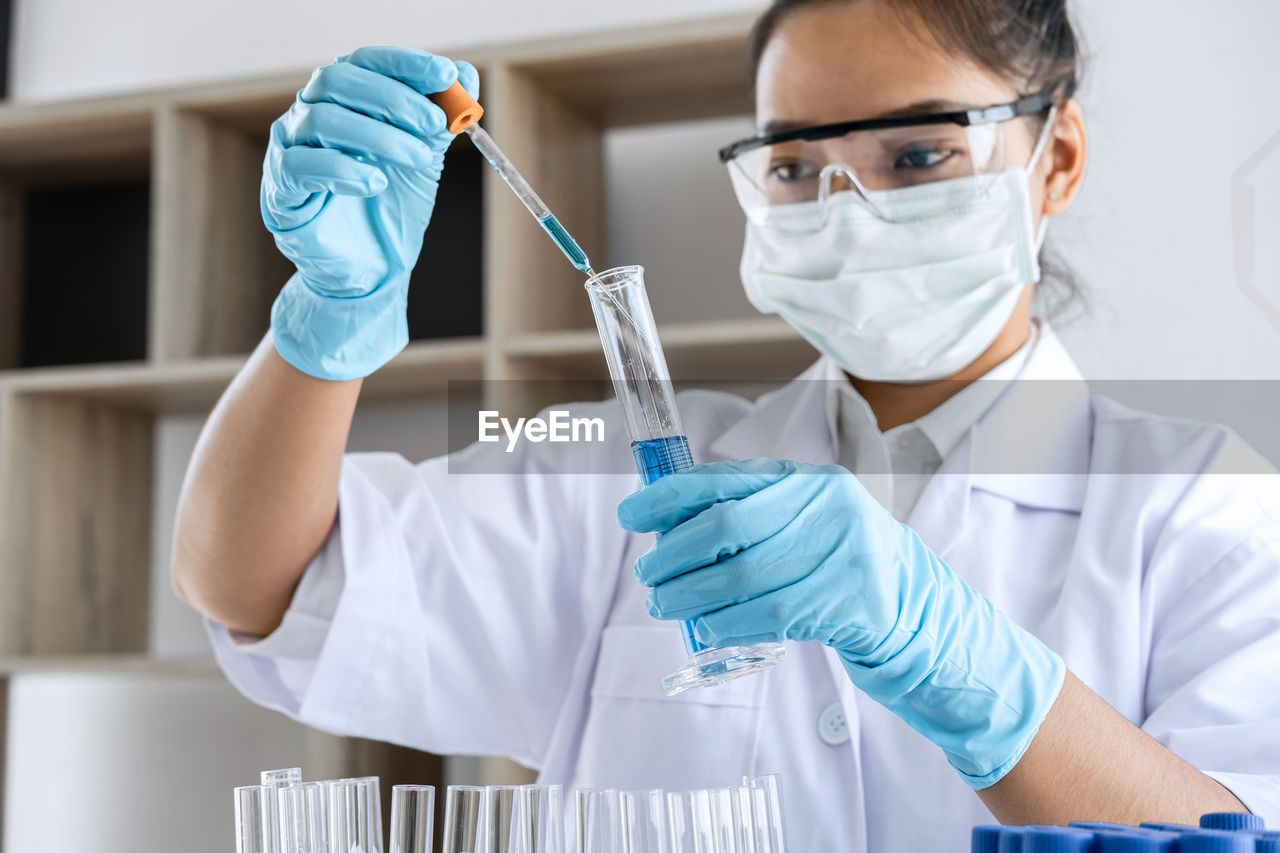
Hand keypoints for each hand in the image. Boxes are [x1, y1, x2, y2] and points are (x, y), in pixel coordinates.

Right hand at [262, 47, 477, 379]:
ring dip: (379, 137)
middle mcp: (309, 113)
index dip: (406, 64)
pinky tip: (376, 184)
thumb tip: (468, 76)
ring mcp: (289, 148)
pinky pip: (300, 167)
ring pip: (321, 120)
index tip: (448, 76)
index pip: (366, 60)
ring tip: (420, 159)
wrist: (371, 268)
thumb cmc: (390, 207)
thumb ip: (440, 120)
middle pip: (337, 80)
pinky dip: (343, 170)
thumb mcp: (423, 159)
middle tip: (436, 125)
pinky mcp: (280, 188)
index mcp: (344, 99)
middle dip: (393, 99)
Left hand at [617, 458, 1064, 788]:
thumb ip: (748, 511)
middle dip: (675, 552)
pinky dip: (729, 622)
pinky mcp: (848, 601)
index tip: (632, 515)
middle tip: (648, 573)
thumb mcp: (802, 519)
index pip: (725, 479)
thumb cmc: (837, 559)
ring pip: (744, 574)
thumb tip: (666, 520)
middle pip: (728, 525)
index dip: (670, 497)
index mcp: (807, 478)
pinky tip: (706, 628)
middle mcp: (826, 506)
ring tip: (663, 604)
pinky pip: (771, 614)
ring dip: (691, 594)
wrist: (914, 604)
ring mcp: (842, 553)